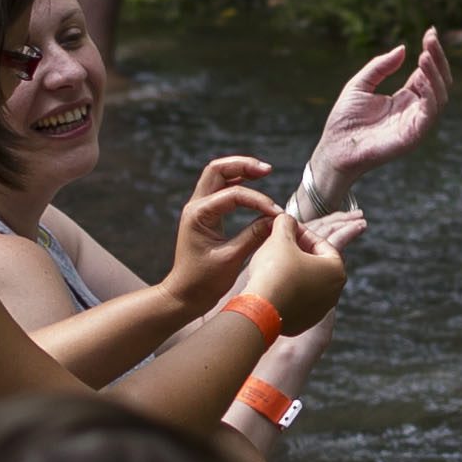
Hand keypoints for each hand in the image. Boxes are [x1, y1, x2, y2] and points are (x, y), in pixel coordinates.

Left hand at [157, 155, 281, 307]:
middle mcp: (196, 206)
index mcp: (199, 215)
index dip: (259, 200)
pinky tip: (253, 186)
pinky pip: (221, 190)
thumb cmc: (203, 281)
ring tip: (263, 172)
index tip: (277, 214)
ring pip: (218, 176)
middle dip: (243, 165)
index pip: (234, 194)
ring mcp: (199, 209)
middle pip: (217, 169)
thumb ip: (254, 236)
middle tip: (267, 169)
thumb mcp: (231, 259)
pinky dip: (237, 184)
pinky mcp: (206, 216)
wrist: (185, 295)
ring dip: (240, 170)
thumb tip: (276, 220)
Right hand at [245, 205, 351, 333]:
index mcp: (336, 268)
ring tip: (278, 262)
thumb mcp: (280, 238)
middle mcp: (334, 292)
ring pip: (309, 282)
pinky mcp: (304, 322)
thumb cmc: (274, 270)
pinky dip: (290, 289)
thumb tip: (286, 220)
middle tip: (286, 241)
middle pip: (318, 262)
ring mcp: (320, 309)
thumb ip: (286, 223)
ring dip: (296, 269)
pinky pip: (299, 299)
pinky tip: (275, 283)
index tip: (286, 228)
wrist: (259, 309)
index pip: (322, 242)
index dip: (302, 231)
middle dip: (302, 249)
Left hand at [306, 28, 451, 193]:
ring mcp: (416, 124)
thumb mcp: (361, 84)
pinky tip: (421, 76)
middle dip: (438, 60)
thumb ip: (380, 67)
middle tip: (431, 39)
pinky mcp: (413, 136)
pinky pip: (430, 114)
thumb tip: (403, 48)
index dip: (431, 53)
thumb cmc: (345, 120)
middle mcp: (415, 110)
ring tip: (425, 56)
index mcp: (405, 99)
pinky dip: (431, 95)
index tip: (430, 32)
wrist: (334, 148)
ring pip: (440, 97)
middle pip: (439, 82)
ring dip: (436, 75)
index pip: (427, 74)